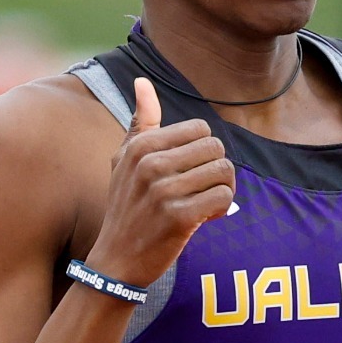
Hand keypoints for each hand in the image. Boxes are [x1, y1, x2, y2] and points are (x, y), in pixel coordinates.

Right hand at [85, 78, 234, 287]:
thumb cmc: (126, 206)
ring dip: (221, 190)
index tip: (189, 173)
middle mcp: (150, 164)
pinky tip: (205, 218)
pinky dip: (221, 209)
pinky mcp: (179, 217)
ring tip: (203, 203)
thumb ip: (140, 122)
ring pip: (224, 172)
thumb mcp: (125, 161)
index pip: (200, 129)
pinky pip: (224, 197)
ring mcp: (164, 191)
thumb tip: (142, 82)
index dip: (202, 151)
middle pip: (216, 148)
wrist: (116, 261)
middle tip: (200, 190)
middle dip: (215, 170)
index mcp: (140, 146)